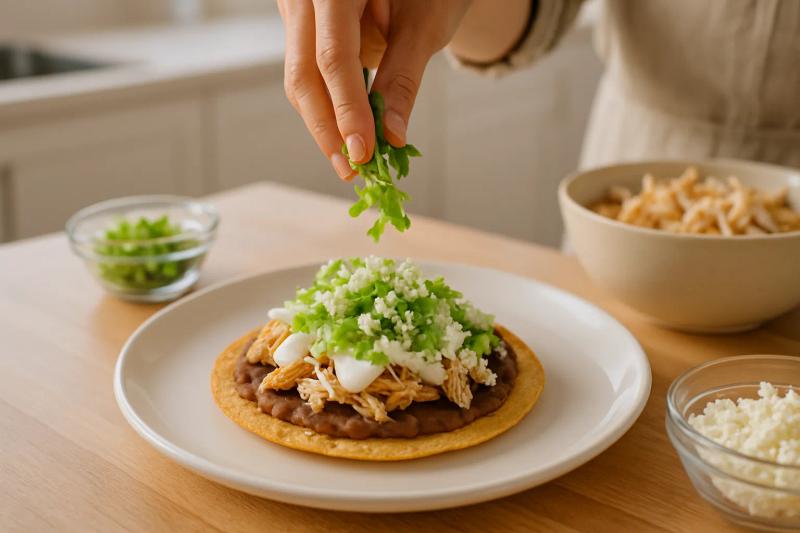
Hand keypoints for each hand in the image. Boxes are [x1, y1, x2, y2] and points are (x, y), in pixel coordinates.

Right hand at [278, 0, 469, 179]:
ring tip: (352, 160)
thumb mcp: (424, 26)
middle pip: (304, 73)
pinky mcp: (304, 26)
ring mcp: (298, 9)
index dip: (346, 109)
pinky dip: (329, 106)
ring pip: (300, 78)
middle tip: (352, 169)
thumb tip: (392, 136)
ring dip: (325, 123)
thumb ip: (403, 78)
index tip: (363, 151)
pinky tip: (347, 134)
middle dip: (327, 128)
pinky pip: (308, 73)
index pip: (333, 57)